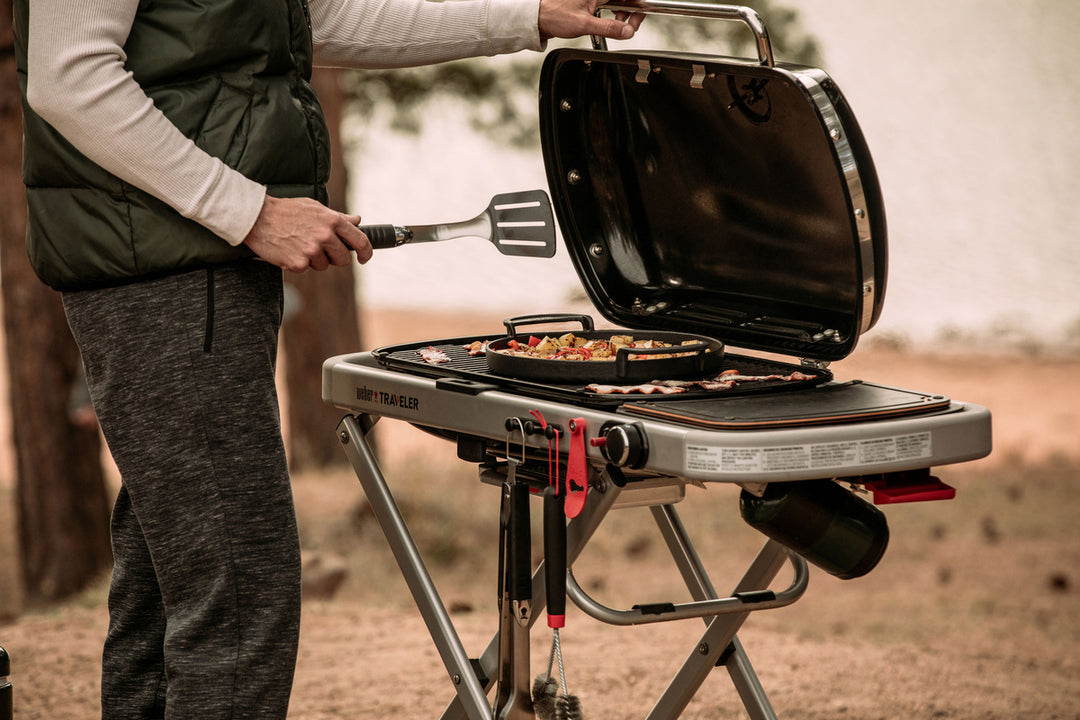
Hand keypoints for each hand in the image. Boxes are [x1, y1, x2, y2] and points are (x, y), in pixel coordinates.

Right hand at [242, 195, 371, 272]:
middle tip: (321, 249)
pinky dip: (298, 263)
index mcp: (332, 221)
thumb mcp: (314, 207)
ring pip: (323, 266)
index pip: (360, 241)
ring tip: (299, 244)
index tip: (364, 258)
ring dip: (314, 260)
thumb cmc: (286, 210)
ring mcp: (311, 251)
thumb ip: (337, 217)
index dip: (366, 252)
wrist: (256, 217)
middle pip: (343, 259)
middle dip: (335, 257)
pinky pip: (305, 269)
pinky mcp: (298, 263)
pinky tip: (289, 250)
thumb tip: (357, 220)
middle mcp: (324, 236)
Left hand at [538, 0, 644, 40]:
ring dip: (623, 15)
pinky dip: (614, 15)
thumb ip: (609, 28)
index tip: (637, 19)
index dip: (637, 6)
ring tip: (619, 27)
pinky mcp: (592, 1)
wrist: (539, 18)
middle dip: (631, 11)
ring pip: (618, 1)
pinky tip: (611, 24)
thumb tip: (627, 31)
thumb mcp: (584, 24)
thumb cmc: (554, 15)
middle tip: (629, 27)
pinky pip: (610, 5)